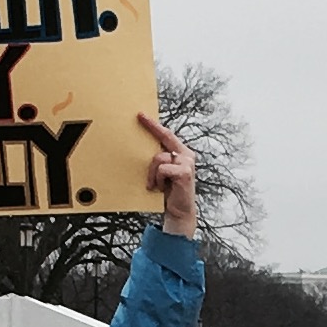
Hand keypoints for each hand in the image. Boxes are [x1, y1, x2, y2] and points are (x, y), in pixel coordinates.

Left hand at [138, 113, 197, 237]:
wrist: (179, 211)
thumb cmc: (168, 192)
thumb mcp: (161, 173)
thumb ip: (158, 161)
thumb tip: (140, 149)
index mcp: (181, 153)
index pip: (166, 135)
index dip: (154, 125)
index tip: (141, 115)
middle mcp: (186, 155)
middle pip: (165, 137)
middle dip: (152, 127)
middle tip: (139, 117)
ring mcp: (187, 163)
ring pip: (158, 157)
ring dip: (152, 173)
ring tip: (154, 185)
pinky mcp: (185, 172)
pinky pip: (162, 169)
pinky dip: (157, 179)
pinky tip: (160, 188)